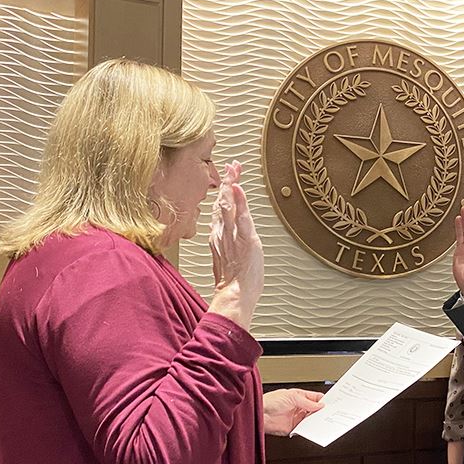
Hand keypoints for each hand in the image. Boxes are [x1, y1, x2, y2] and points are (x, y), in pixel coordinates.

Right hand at [209, 162, 263, 326]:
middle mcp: (223, 233)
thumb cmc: (233, 284)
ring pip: (230, 205)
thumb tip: (223, 238)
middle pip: (223, 202)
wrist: (234, 297)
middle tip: (232, 165)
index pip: (219, 209)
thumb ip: (224, 245)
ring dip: (232, 184)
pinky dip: (239, 201)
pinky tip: (238, 188)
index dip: (223, 192)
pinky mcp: (244, 240)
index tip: (227, 178)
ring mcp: (232, 235)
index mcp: (218, 237)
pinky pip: (242, 217)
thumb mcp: (226, 259)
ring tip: (234, 170)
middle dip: (227, 181)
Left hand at [261, 388, 324, 436]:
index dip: (324, 400)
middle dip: (322, 411)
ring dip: (317, 421)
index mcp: (299, 396)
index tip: (332, 404)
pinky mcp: (293, 428)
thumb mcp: (292, 397)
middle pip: (315, 410)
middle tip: (330, 413)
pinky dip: (309, 430)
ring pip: (311, 420)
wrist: (260, 414)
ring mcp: (296, 418)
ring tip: (323, 421)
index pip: (315, 398)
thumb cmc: (270, 401)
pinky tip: (313, 428)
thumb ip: (307, 402)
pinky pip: (304, 429)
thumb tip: (320, 405)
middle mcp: (299, 407)